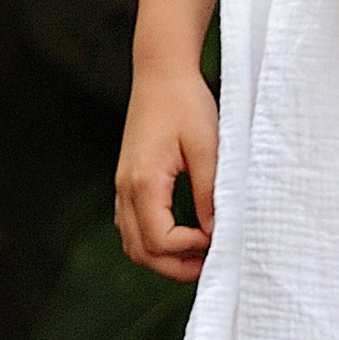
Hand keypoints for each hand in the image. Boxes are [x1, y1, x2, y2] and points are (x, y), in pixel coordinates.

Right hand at [115, 67, 218, 278]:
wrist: (161, 73)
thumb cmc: (186, 104)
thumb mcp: (207, 147)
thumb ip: (209, 192)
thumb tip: (214, 231)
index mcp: (144, 182)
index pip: (159, 240)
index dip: (189, 248)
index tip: (216, 236)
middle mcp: (126, 189)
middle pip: (140, 252)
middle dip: (174, 266)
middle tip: (209, 263)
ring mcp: (122, 187)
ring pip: (132, 243)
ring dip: (162, 257)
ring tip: (198, 253)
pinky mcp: (127, 182)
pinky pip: (131, 225)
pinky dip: (152, 240)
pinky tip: (181, 234)